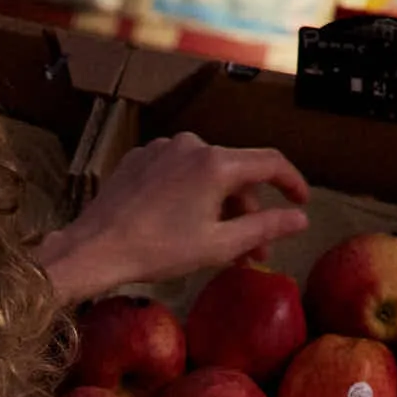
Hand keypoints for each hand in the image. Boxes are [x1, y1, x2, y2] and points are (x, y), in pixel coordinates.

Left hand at [38, 136, 308, 306]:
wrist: (95, 248)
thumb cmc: (157, 251)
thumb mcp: (218, 246)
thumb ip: (264, 228)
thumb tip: (300, 219)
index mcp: (217, 163)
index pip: (270, 163)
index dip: (292, 182)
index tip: (301, 202)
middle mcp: (193, 144)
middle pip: (235, 173)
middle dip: (248, 211)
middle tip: (254, 249)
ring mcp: (164, 148)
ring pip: (206, 174)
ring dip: (219, 205)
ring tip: (217, 243)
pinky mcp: (141, 158)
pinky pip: (178, 173)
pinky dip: (190, 195)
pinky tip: (182, 225)